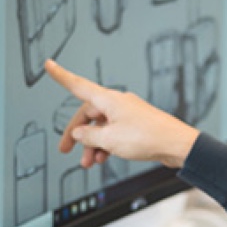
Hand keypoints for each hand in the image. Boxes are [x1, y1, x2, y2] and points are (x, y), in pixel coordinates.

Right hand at [45, 59, 199, 168]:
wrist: (176, 145)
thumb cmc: (148, 137)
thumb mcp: (109, 140)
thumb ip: (89, 136)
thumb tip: (78, 134)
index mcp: (109, 100)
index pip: (78, 85)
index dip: (61, 76)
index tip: (49, 65)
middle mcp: (118, 103)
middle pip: (88, 114)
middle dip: (77, 134)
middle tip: (67, 149)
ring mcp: (128, 114)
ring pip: (101, 127)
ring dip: (92, 144)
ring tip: (89, 161)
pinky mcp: (136, 125)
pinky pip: (114, 132)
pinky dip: (106, 145)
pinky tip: (104, 158)